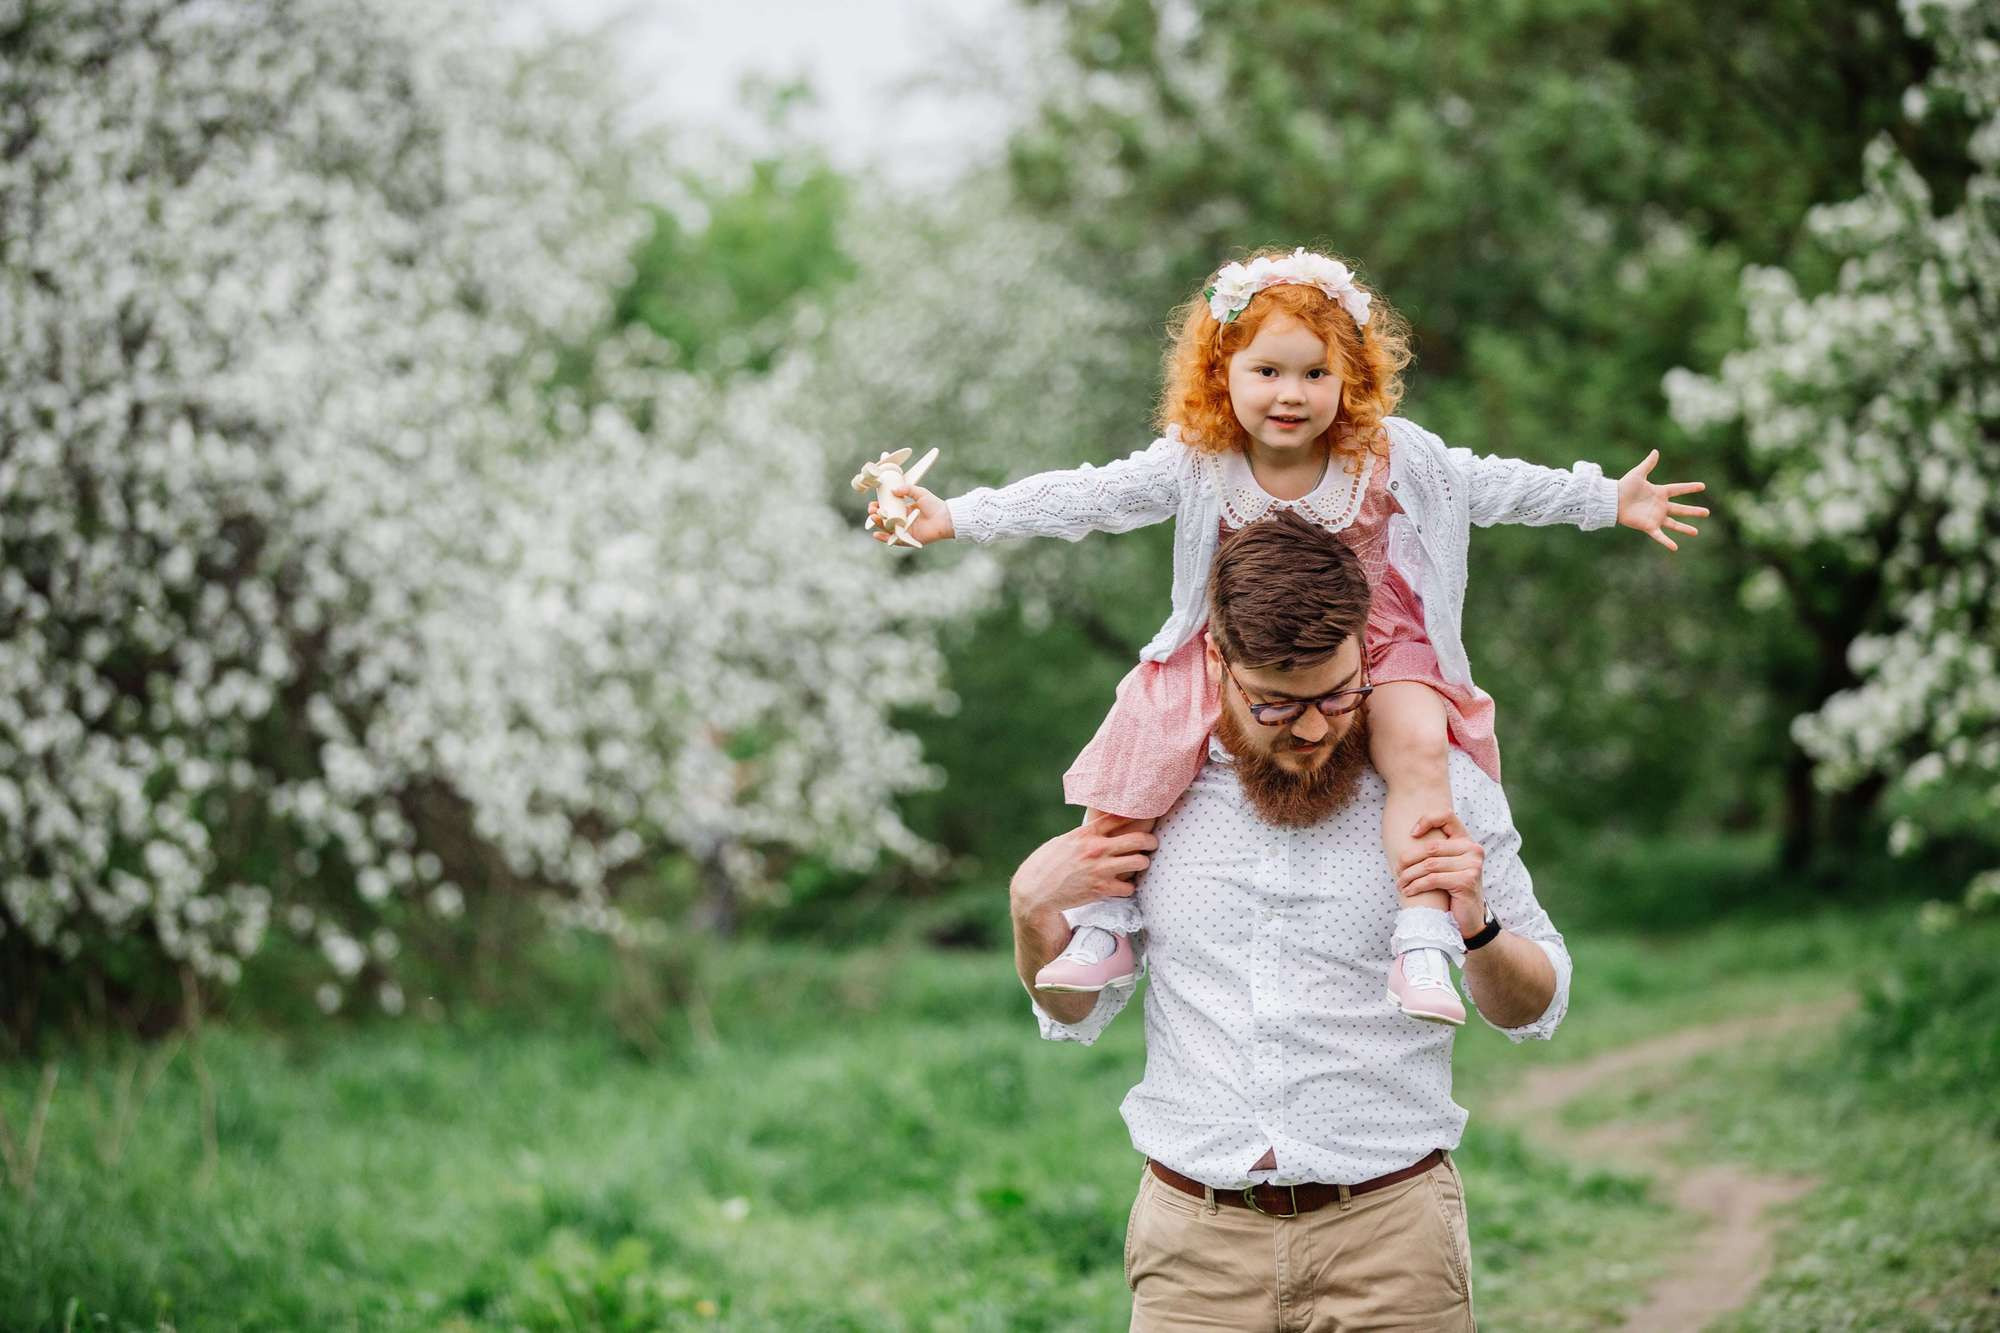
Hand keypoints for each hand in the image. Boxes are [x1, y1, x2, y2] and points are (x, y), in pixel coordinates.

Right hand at [866, 484, 953, 544]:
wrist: (945, 517)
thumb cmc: (934, 504)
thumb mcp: (919, 492)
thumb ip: (907, 489)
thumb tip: (892, 490)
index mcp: (904, 510)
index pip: (888, 509)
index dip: (879, 507)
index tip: (873, 504)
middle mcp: (903, 521)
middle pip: (885, 520)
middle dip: (876, 515)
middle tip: (872, 511)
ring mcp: (905, 530)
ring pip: (888, 529)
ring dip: (878, 524)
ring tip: (873, 518)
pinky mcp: (909, 539)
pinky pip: (894, 540)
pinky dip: (885, 539)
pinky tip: (876, 534)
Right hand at [1009, 813, 1157, 917]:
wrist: (1035, 893)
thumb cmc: (1045, 865)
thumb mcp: (1062, 842)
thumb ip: (1082, 836)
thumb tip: (1095, 830)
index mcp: (1085, 834)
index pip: (1118, 818)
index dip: (1134, 816)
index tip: (1143, 818)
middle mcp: (1095, 849)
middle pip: (1137, 838)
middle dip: (1150, 841)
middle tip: (1152, 844)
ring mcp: (1100, 869)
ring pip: (1139, 862)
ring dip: (1142, 863)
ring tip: (1139, 865)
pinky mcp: (1101, 889)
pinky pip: (1129, 887)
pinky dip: (1128, 887)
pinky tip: (1123, 886)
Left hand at [1395, 812, 1485, 936]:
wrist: (1469, 919)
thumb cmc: (1452, 891)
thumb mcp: (1446, 866)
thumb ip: (1436, 851)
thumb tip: (1407, 836)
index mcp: (1467, 841)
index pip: (1446, 816)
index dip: (1426, 820)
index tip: (1411, 834)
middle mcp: (1473, 850)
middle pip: (1431, 846)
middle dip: (1408, 859)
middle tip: (1396, 871)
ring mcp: (1472, 865)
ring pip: (1429, 865)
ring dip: (1409, 876)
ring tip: (1400, 884)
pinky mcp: (1466, 881)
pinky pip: (1432, 879)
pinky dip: (1416, 886)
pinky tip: (1408, 891)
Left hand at [1617, 449, 1708, 551]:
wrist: (1612, 500)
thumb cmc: (1624, 487)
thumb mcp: (1638, 473)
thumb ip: (1648, 464)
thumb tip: (1656, 451)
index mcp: (1659, 492)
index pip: (1678, 489)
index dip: (1690, 487)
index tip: (1703, 486)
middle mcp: (1660, 506)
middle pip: (1680, 509)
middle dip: (1694, 511)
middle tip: (1707, 512)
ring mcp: (1655, 517)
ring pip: (1674, 524)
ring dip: (1685, 528)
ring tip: (1696, 532)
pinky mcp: (1648, 526)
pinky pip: (1659, 535)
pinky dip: (1666, 541)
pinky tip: (1675, 548)